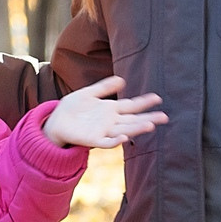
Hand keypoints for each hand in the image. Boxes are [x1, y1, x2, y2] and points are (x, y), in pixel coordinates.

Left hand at [42, 76, 165, 149]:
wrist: (56, 122)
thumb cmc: (73, 108)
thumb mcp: (88, 93)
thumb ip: (104, 87)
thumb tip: (122, 79)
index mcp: (111, 110)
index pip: (132, 106)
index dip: (144, 102)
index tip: (158, 98)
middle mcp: (111, 121)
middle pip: (133, 120)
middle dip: (148, 118)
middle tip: (164, 117)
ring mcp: (103, 131)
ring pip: (124, 130)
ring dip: (136, 129)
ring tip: (150, 125)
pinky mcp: (93, 140)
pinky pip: (107, 142)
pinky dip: (115, 141)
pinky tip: (124, 137)